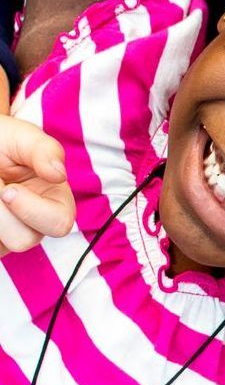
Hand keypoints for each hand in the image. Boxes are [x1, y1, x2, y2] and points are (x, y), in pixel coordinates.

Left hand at [0, 112, 72, 251]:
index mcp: (55, 199)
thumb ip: (46, 151)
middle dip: (2, 216)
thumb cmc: (4, 141)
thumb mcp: (24, 138)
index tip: (9, 190)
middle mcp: (34, 221)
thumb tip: (59, 174)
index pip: (60, 224)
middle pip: (24, 241)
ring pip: (2, 247)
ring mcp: (9, 234)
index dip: (33, 211)